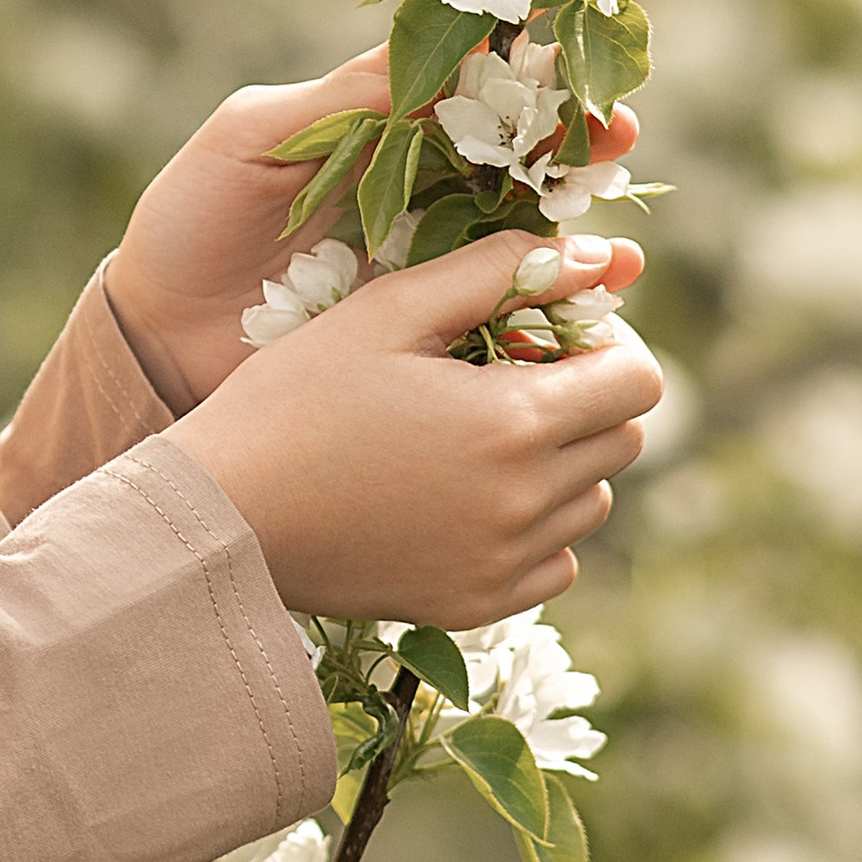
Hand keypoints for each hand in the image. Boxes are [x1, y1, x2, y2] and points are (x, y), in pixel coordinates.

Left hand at [104, 52, 640, 411]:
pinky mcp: (421, 323)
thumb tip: (434, 51)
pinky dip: (552, 304)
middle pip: (514, 156)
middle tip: (618, 138)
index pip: (466, 84)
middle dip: (573, 145)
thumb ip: (341, 101)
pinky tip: (592, 304)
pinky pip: (499, 308)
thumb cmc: (191, 220)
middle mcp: (413, 186)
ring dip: (580, 231)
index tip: (571, 57)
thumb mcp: (251, 141)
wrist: (154, 332)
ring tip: (618, 240)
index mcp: (376, 127)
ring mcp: (423, 257)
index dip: (522, 69)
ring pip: (523, 234)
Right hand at [165, 228, 661, 627]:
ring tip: (477, 433)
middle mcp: (525, 503)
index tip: (548, 331)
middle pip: (623, 439)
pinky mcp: (475, 605)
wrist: (224, 513)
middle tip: (506, 371)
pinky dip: (531, 525)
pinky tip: (464, 493)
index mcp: (512, 421)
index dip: (607, 341)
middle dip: (584, 394)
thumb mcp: (388, 310)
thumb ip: (497, 271)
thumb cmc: (296, 395)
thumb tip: (600, 256)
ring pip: (591, 501)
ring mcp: (503, 564)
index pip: (638, 380)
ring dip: (560, 460)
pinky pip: (553, 562)